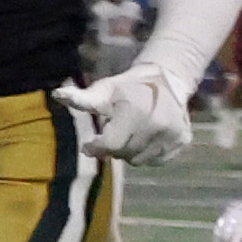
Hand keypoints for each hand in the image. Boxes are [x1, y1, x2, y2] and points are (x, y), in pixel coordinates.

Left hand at [73, 64, 192, 165]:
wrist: (167, 80)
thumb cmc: (127, 87)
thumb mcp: (103, 90)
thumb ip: (82, 99)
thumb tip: (57, 95)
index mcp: (136, 112)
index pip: (111, 145)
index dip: (96, 147)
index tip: (90, 144)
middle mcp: (158, 125)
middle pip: (124, 154)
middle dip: (113, 147)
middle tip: (115, 131)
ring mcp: (173, 135)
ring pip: (140, 160)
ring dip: (130, 151)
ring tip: (131, 133)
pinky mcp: (183, 141)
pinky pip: (157, 160)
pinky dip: (147, 153)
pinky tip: (145, 137)